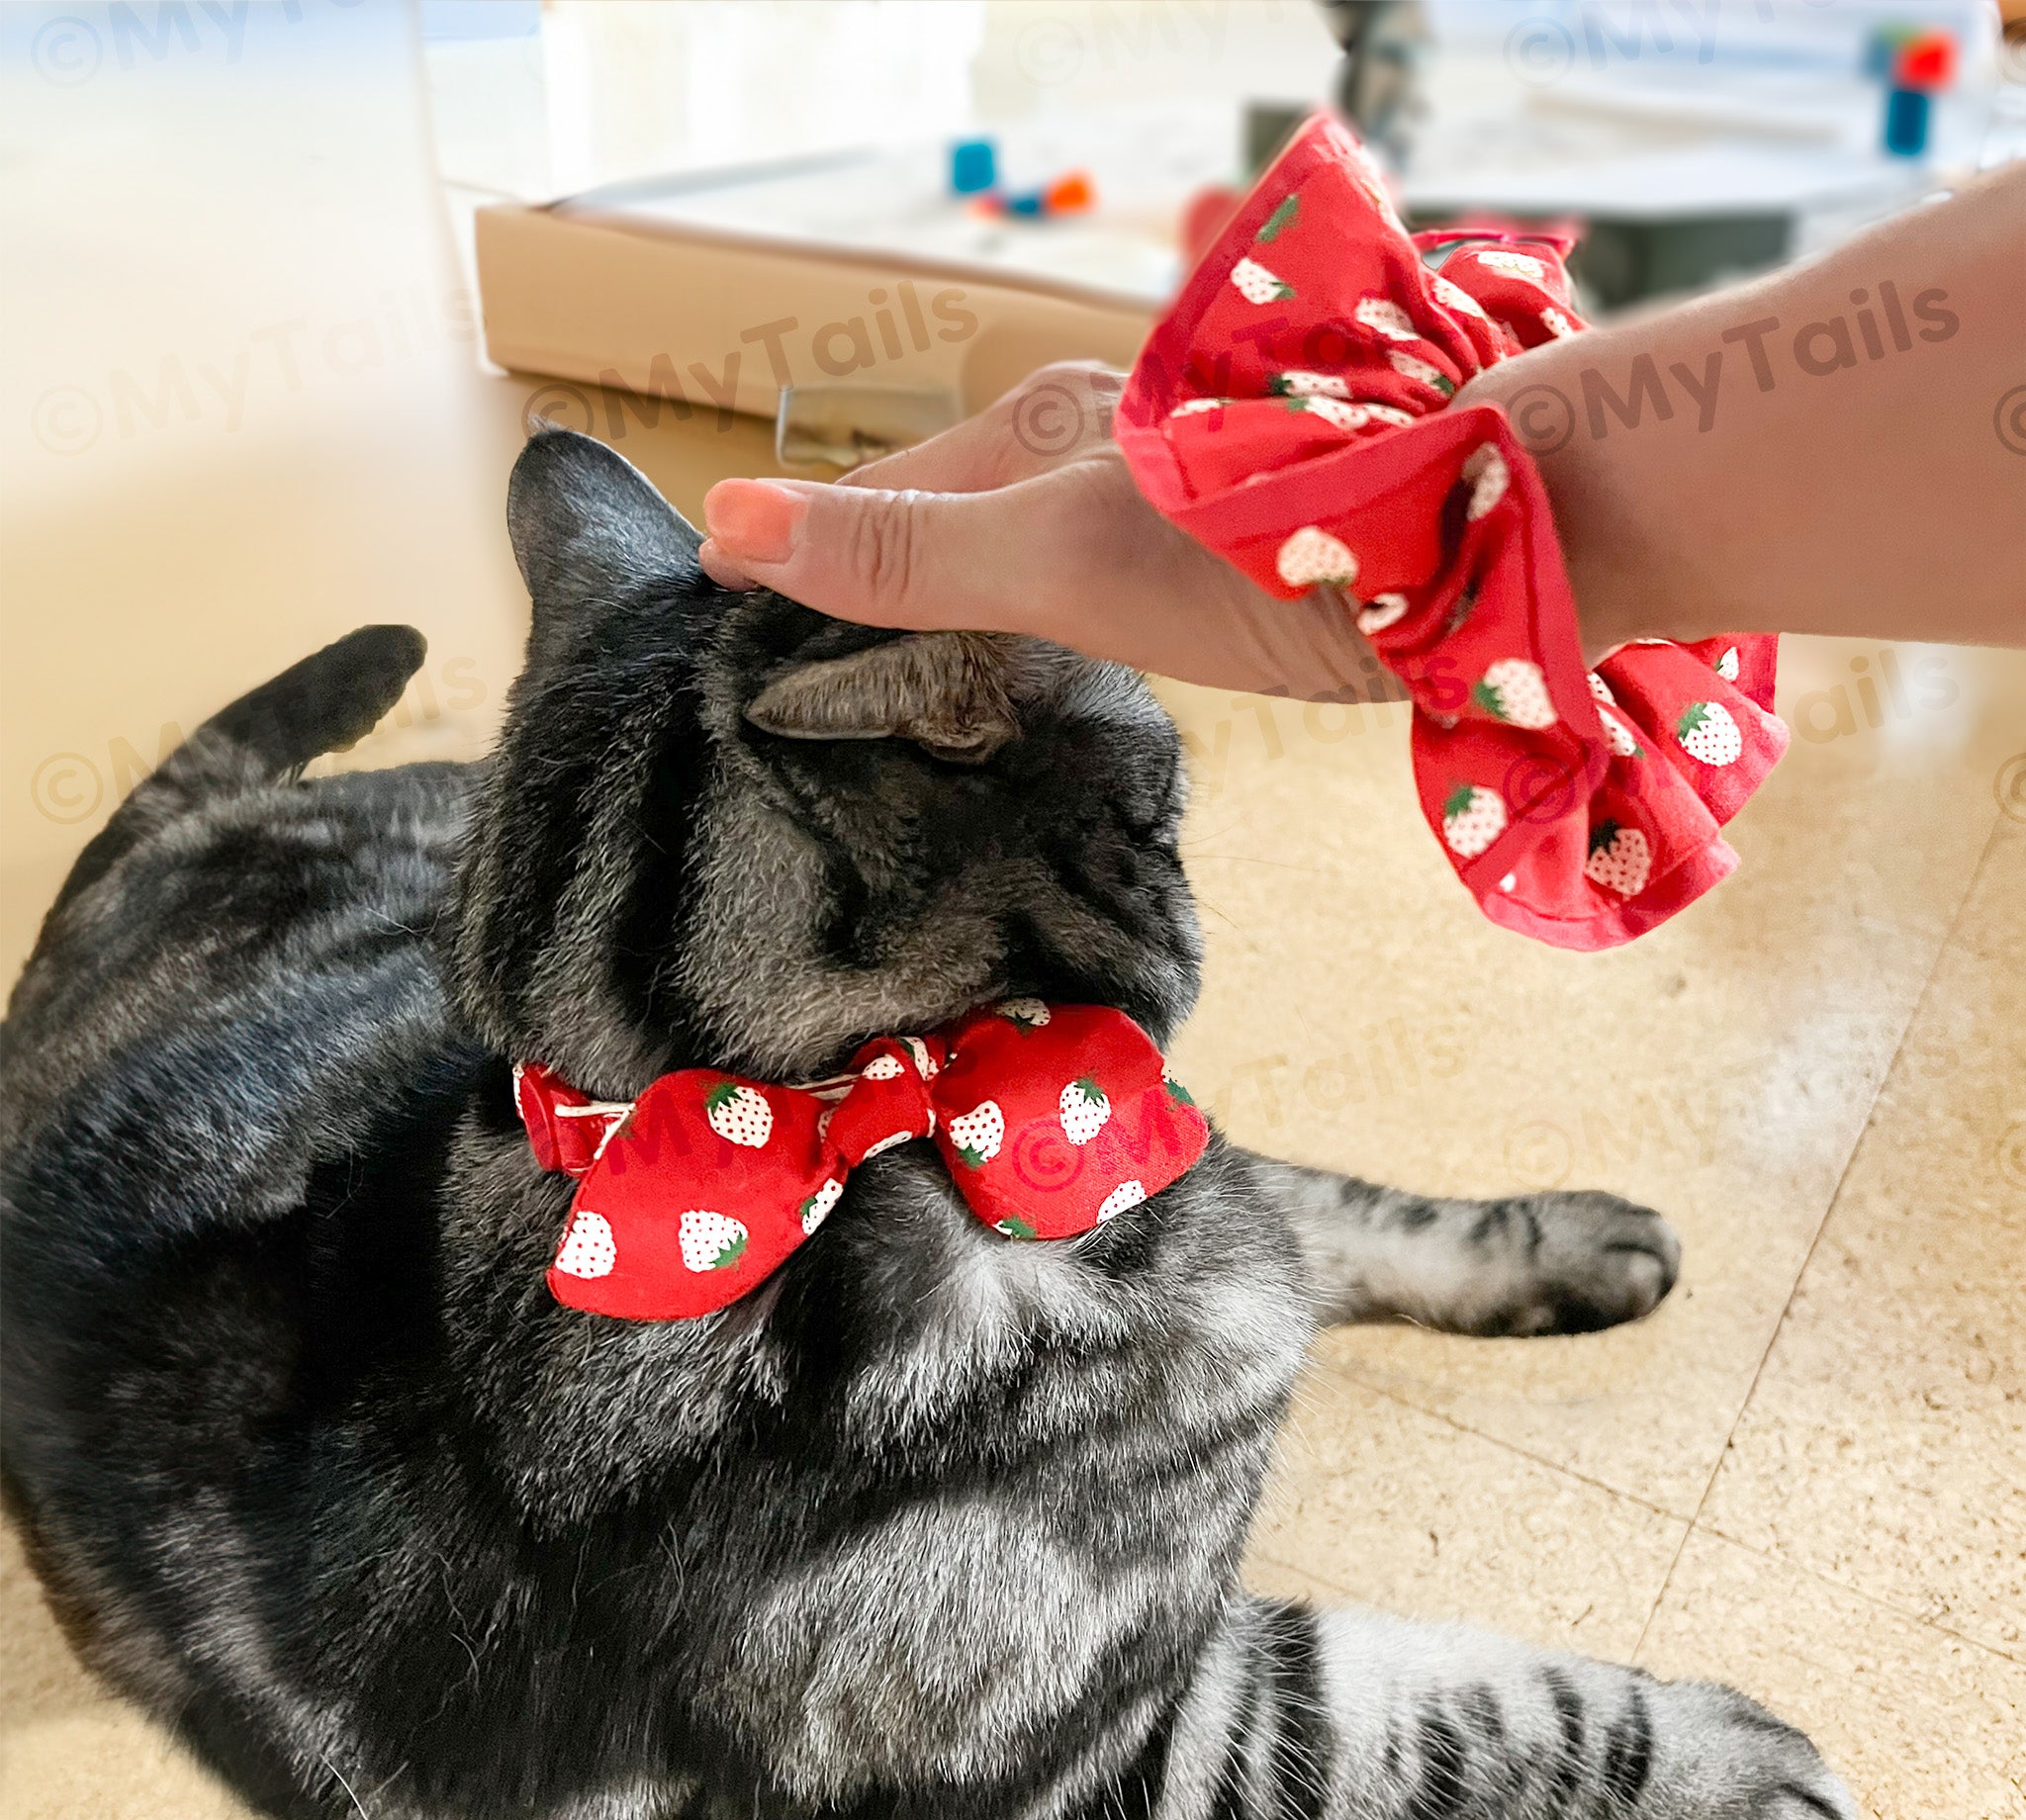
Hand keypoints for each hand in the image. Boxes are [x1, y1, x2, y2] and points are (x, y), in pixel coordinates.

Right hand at [698, 364, 1377, 700]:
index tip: (720, 568)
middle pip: (960, 496)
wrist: (1486, 527)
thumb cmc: (1267, 546)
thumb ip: (910, 550)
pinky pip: (1120, 535)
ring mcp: (1175, 470)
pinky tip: (1078, 576)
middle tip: (815, 605)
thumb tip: (736, 521)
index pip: (884, 495)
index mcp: (1042, 432)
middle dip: (886, 540)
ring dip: (978, 546)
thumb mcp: (1060, 558)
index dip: (799, 536)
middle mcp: (1103, 434)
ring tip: (925, 599)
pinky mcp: (1243, 517)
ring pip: (1041, 509)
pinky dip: (1070, 554)